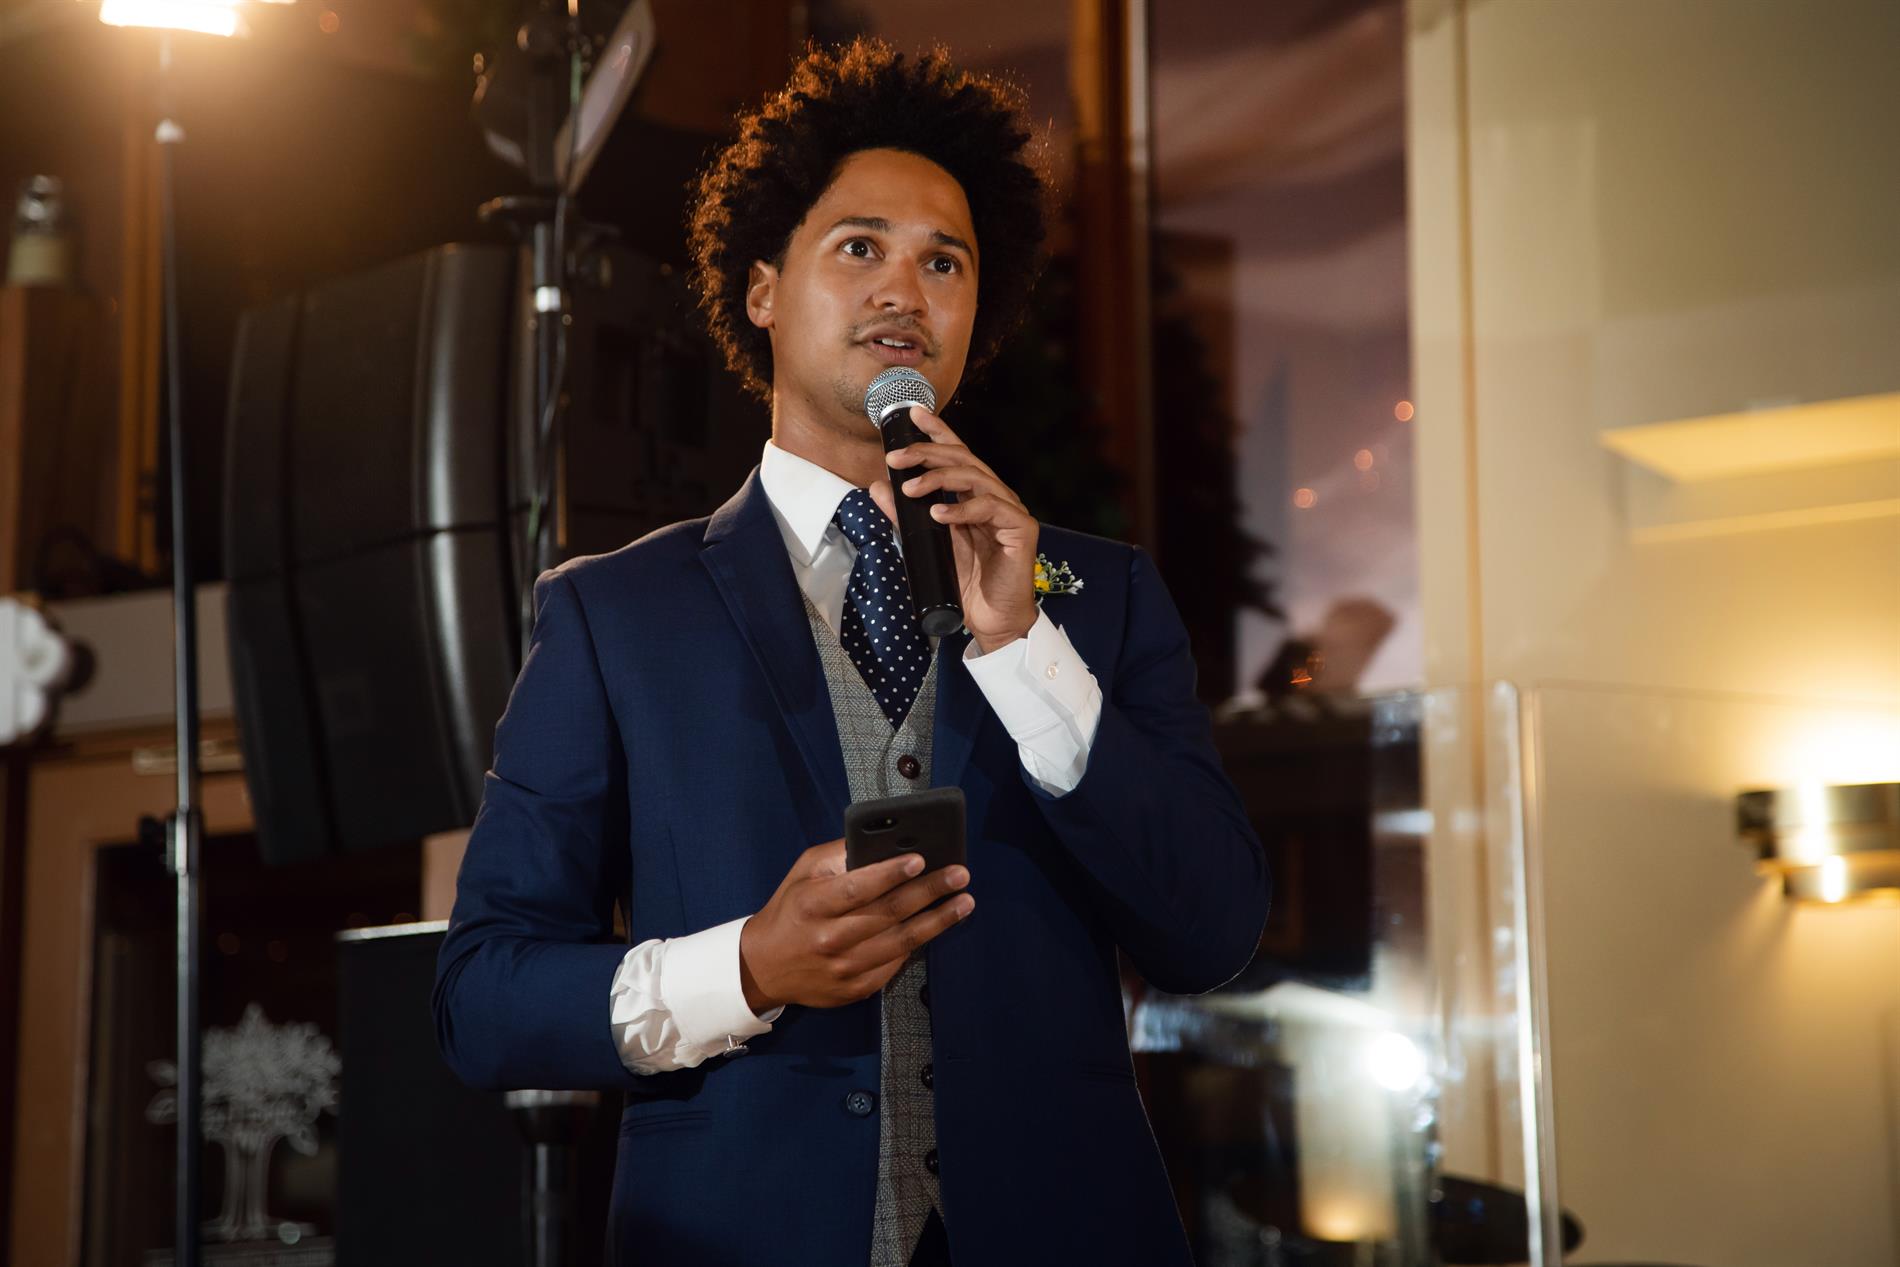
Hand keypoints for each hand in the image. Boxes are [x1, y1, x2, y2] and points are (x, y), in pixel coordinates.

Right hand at [738, 838, 973, 1012]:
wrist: (763, 967)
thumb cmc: (790, 910)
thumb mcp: (803, 873)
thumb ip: (837, 855)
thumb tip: (881, 841)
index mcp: (812, 905)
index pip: (857, 887)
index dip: (891, 873)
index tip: (921, 859)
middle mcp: (828, 938)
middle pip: (888, 913)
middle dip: (929, 891)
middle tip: (960, 875)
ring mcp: (844, 968)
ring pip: (900, 942)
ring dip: (938, 920)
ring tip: (964, 902)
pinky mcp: (855, 989)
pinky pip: (895, 964)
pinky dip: (918, 943)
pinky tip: (937, 925)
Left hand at [873, 408, 1039, 653]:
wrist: (992, 620)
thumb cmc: (966, 582)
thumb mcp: (926, 543)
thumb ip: (904, 515)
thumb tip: (876, 487)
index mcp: (975, 495)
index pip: (956, 454)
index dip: (937, 431)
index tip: (912, 415)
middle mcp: (995, 496)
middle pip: (963, 459)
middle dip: (927, 453)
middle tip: (896, 459)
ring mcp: (1010, 510)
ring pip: (976, 478)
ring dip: (939, 479)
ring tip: (910, 489)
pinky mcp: (1021, 529)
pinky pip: (990, 509)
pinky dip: (961, 510)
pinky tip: (938, 514)